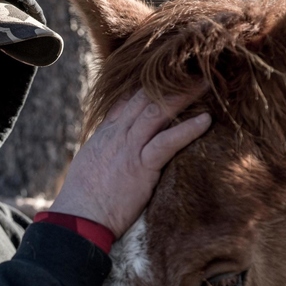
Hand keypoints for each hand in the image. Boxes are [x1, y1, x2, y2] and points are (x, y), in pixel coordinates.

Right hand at [49, 87, 210, 237]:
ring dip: (183, 95)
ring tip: (206, 83)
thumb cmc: (84, 199)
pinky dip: (187, 130)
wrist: (79, 217)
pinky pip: (166, 142)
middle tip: (192, 68)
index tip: (166, 74)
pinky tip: (206, 121)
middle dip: (169, 81)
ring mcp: (129, 148)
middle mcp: (117, 134)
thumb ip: (107, 152)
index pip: (127, 99)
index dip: (147, 84)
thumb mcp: (91, 166)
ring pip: (157, 111)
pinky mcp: (140, 167)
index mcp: (105, 134)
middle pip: (145, 97)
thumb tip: (117, 151)